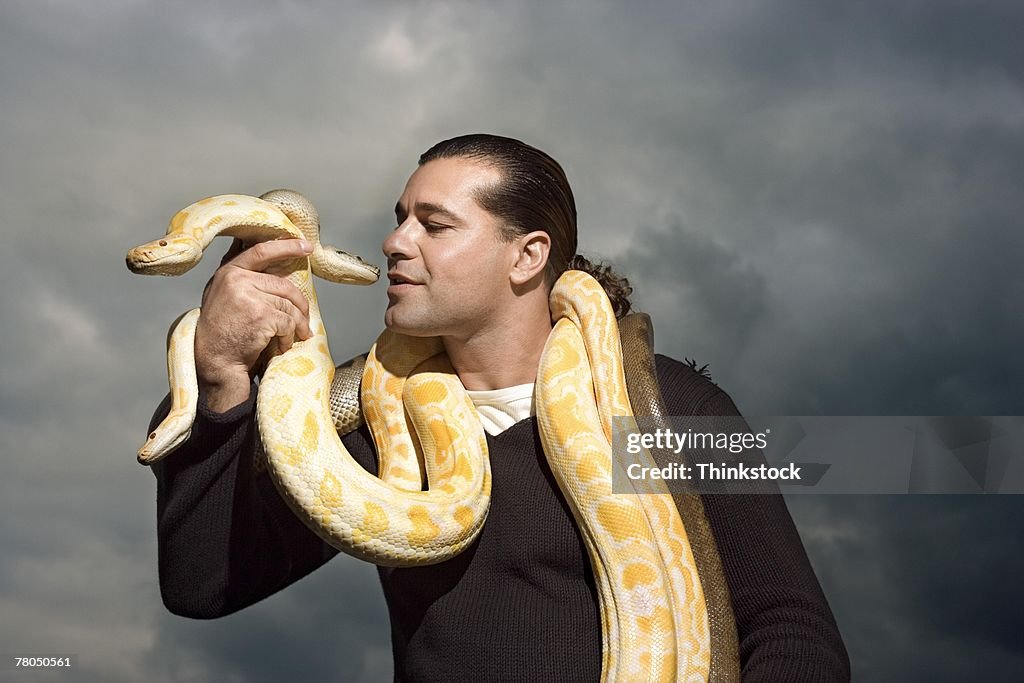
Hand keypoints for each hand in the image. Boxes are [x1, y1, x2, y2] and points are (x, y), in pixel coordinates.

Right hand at [195, 238, 313, 411]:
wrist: (214, 359)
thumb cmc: (220, 329)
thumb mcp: (221, 293)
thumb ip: (239, 274)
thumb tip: (263, 250)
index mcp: (229, 272)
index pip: (262, 251)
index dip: (287, 247)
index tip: (306, 246)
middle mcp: (237, 280)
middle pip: (284, 285)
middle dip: (300, 304)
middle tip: (305, 319)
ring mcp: (249, 297)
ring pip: (289, 306)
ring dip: (296, 324)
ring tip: (294, 335)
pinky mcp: (261, 315)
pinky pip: (288, 322)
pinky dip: (290, 336)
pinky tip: (283, 344)